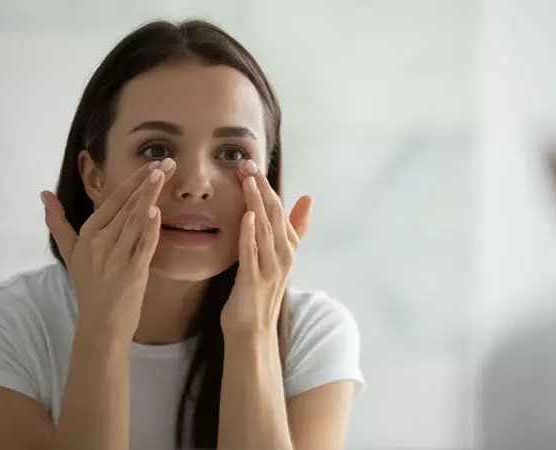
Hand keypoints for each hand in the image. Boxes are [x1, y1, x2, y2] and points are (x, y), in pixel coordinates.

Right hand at [42, 159, 174, 342]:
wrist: (100, 323)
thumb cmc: (88, 285)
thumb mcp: (69, 252)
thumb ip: (58, 222)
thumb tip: (44, 194)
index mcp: (89, 233)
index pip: (113, 200)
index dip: (133, 181)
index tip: (150, 164)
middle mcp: (101, 242)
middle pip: (127, 205)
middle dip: (148, 181)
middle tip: (168, 161)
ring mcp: (116, 256)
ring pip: (135, 220)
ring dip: (150, 196)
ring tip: (164, 174)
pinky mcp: (132, 272)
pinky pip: (142, 246)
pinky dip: (149, 229)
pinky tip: (155, 211)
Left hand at [220, 160, 312, 334]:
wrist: (252, 330)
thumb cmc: (260, 291)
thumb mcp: (279, 256)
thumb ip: (294, 228)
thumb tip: (308, 198)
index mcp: (288, 247)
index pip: (279, 209)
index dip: (266, 186)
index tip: (252, 165)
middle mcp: (283, 255)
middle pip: (273, 215)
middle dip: (260, 188)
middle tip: (246, 164)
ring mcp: (270, 268)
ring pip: (264, 229)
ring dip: (255, 203)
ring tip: (247, 181)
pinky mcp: (253, 281)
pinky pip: (251, 253)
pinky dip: (250, 234)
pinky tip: (246, 216)